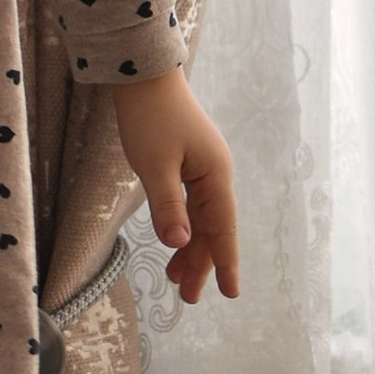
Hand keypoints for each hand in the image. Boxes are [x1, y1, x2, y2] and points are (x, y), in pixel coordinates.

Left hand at [112, 73, 239, 304]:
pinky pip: (192, 204)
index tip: (231, 293)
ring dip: (190, 248)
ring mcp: (203, 168)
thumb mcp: (154, 166)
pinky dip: (183, 227)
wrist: (144, 76)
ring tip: (177, 279)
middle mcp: (215, 174)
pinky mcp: (189, 162)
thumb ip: (168, 207)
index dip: (226, 262)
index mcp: (215, 176)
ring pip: (201, 218)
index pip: (223, 228)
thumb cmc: (149, 118)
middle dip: (202, 263)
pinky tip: (175, 242)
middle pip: (212, 228)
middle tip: (190, 297)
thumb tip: (180, 244)